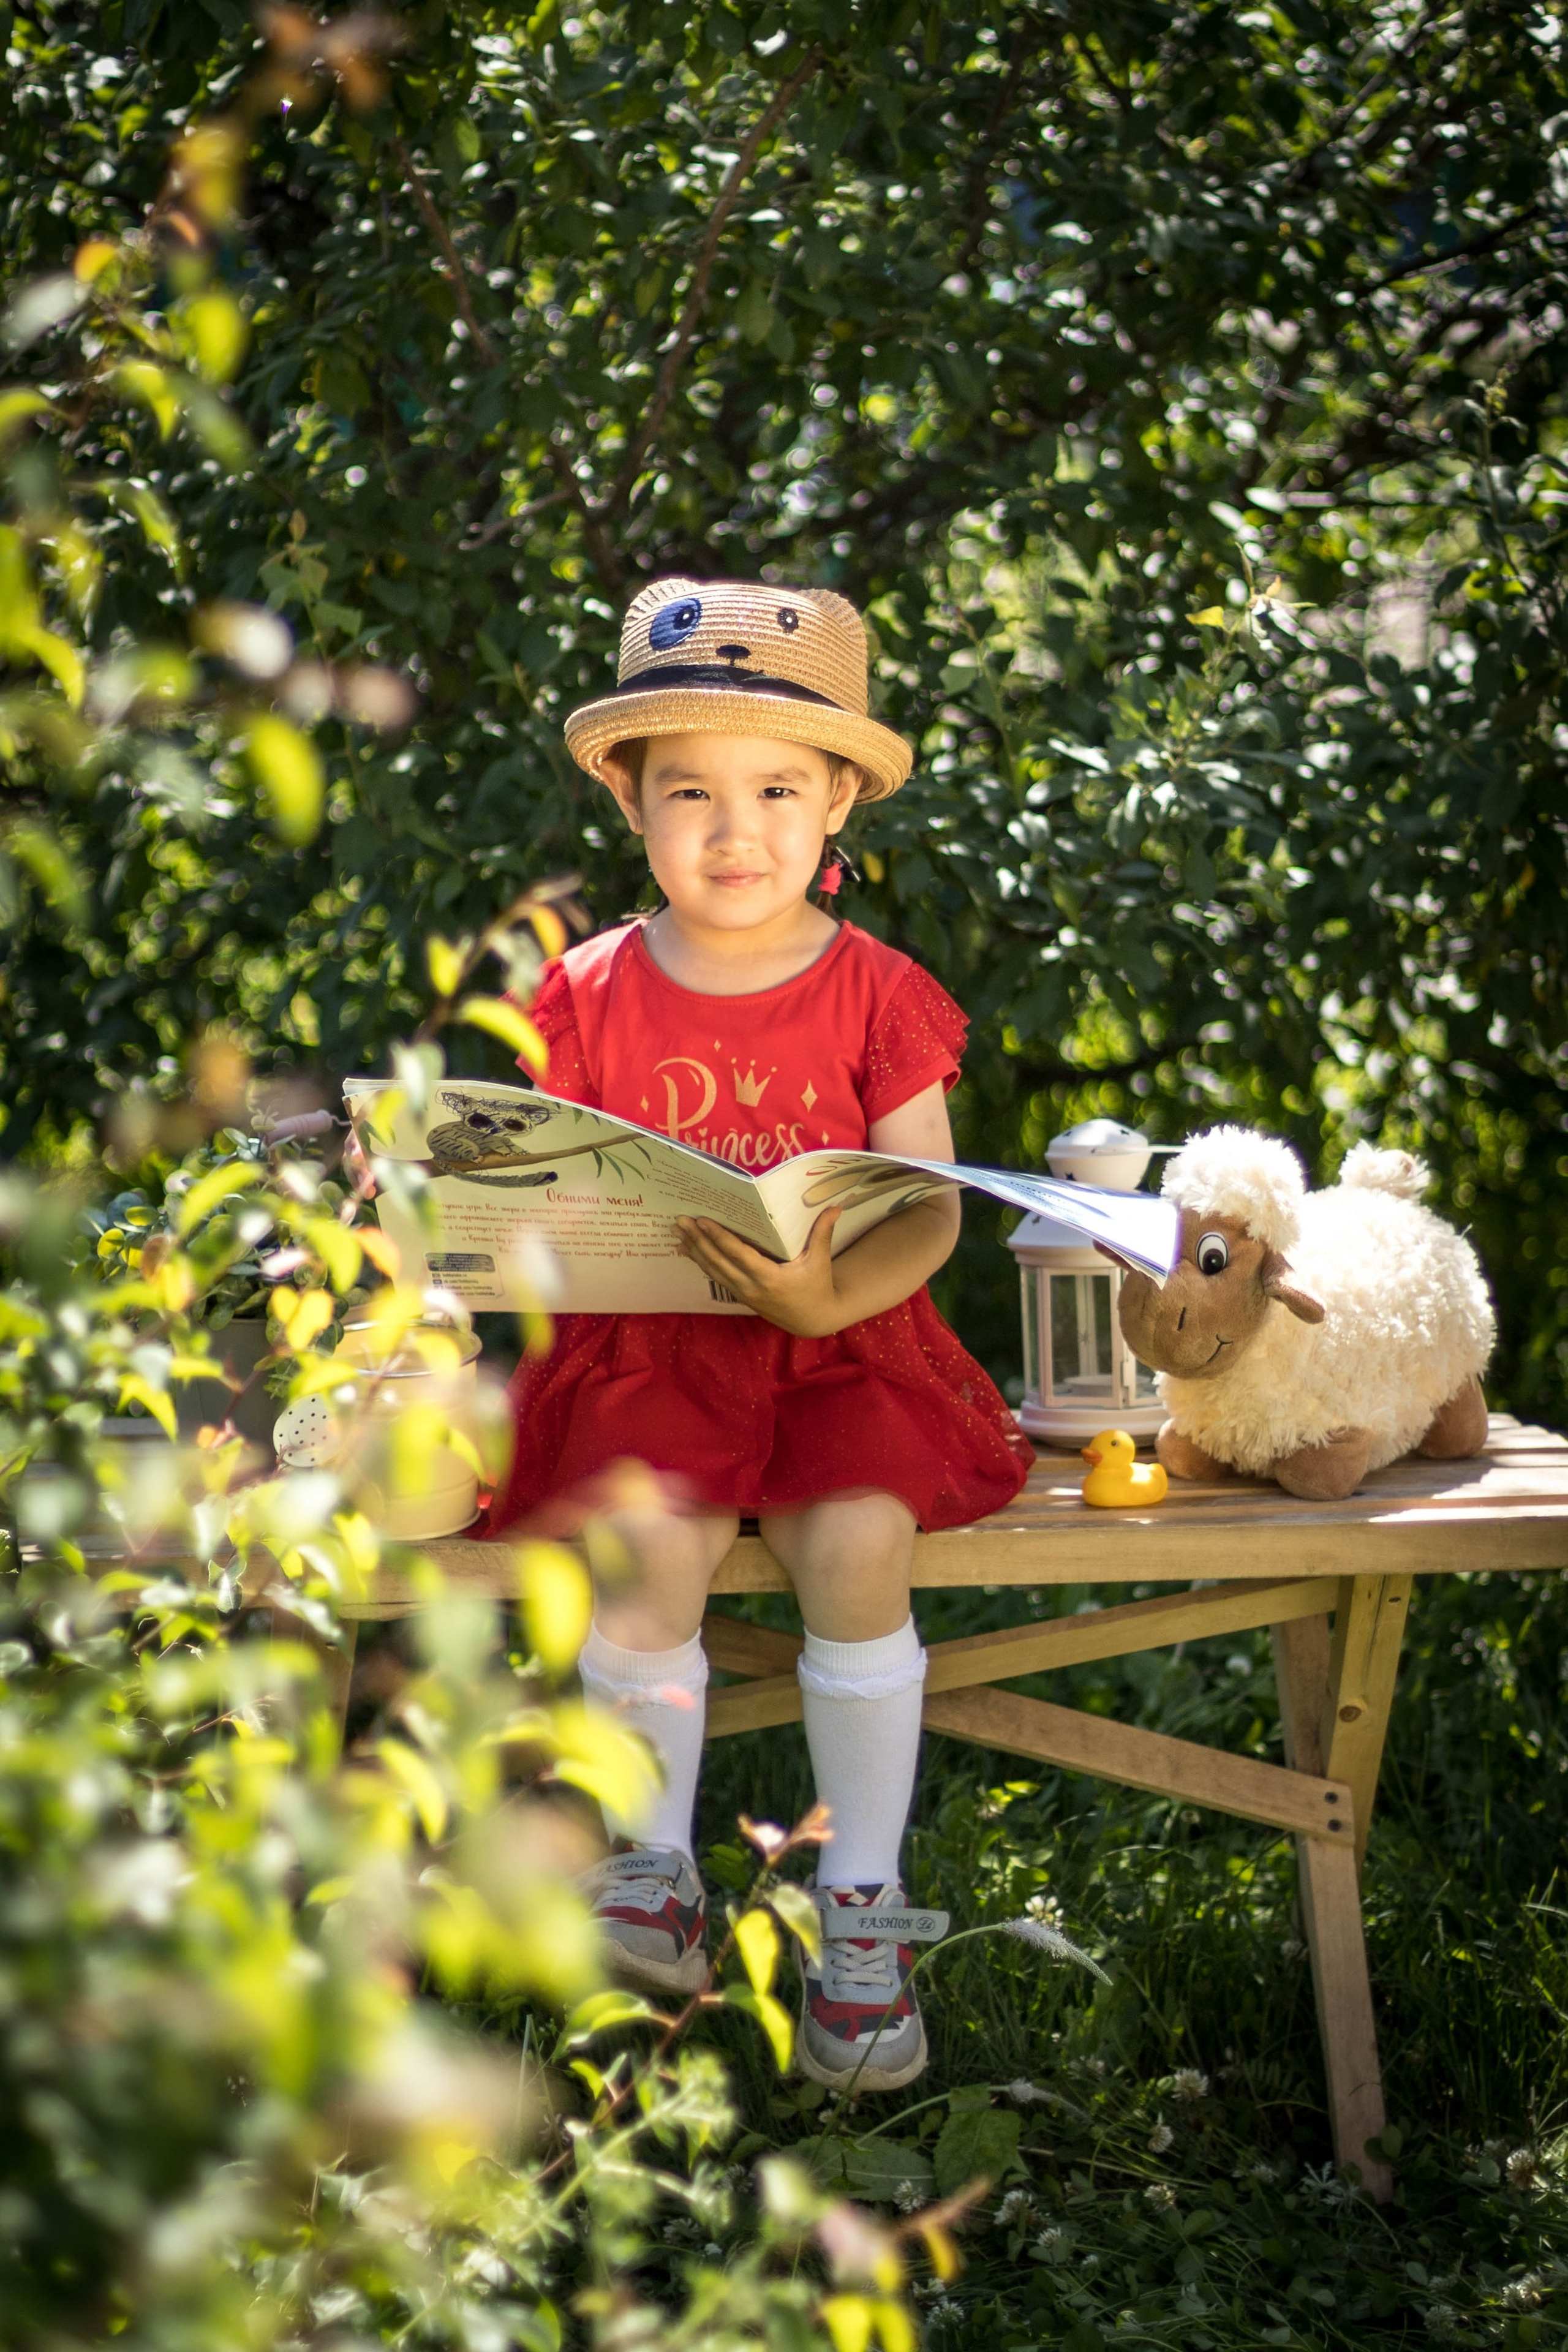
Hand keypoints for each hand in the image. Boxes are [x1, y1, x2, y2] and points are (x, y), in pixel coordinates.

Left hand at [675, 1207, 844, 1336]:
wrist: (812, 1320)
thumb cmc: (817, 1287)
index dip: (718, 1237)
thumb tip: (836, 1206)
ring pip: (713, 1270)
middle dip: (697, 1240)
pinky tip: (689, 1250)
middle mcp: (751, 1287)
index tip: (702, 1221)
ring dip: (695, 1250)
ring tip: (678, 1232)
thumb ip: (823, 1232)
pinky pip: (717, 1277)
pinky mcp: (740, 1296)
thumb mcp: (821, 1261)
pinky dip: (702, 1263)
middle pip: (718, 1261)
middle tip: (680, 1221)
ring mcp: (743, 1293)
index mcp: (770, 1278)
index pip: (738, 1254)